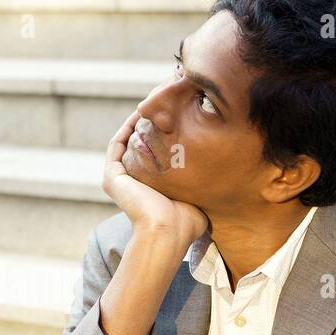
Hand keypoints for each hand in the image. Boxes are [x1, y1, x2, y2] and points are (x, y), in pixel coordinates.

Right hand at [103, 107, 208, 248]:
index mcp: (148, 188)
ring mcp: (119, 179)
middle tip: (164, 102)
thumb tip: (223, 170)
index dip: (164, 134)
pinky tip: (142, 113)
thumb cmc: (186, 222)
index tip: (178, 115)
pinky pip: (117, 144)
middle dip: (151, 123)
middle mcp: (131, 183)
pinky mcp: (112, 176)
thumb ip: (198, 181)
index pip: (153, 155)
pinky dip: (127, 127)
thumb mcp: (195, 195)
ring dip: (138, 121)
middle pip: (139, 145)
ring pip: (127, 141)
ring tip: (153, 102)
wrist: (168, 233)